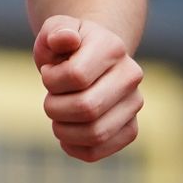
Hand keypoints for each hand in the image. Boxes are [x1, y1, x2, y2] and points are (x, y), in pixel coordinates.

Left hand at [33, 15, 143, 162]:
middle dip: (55, 107)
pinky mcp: (129, 129)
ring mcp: (134, 104)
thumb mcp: (55, 30)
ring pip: (95, 134)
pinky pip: (98, 152)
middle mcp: (130, 76)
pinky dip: (73, 147)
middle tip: (50, 99)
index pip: (76, 76)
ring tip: (57, 116)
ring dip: (62, 130)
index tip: (48, 73)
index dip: (51, 80)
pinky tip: (66, 133)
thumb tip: (67, 38)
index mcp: (112, 47)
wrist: (90, 59)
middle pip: (86, 108)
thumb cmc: (66, 46)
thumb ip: (56, 30)